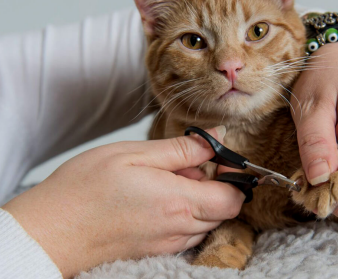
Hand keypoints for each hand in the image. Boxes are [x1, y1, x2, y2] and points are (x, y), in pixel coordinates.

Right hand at [2, 126, 244, 277]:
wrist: (51, 231)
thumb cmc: (86, 188)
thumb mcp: (135, 155)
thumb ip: (182, 149)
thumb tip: (216, 138)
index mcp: (179, 203)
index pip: (233, 198)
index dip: (234, 177)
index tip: (219, 158)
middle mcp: (179, 229)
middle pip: (221, 210)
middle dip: (213, 184)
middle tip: (181, 165)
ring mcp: (167, 244)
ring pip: (204, 220)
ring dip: (196, 198)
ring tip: (162, 180)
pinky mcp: (155, 251)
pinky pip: (185, 232)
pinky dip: (181, 212)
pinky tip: (154, 198)